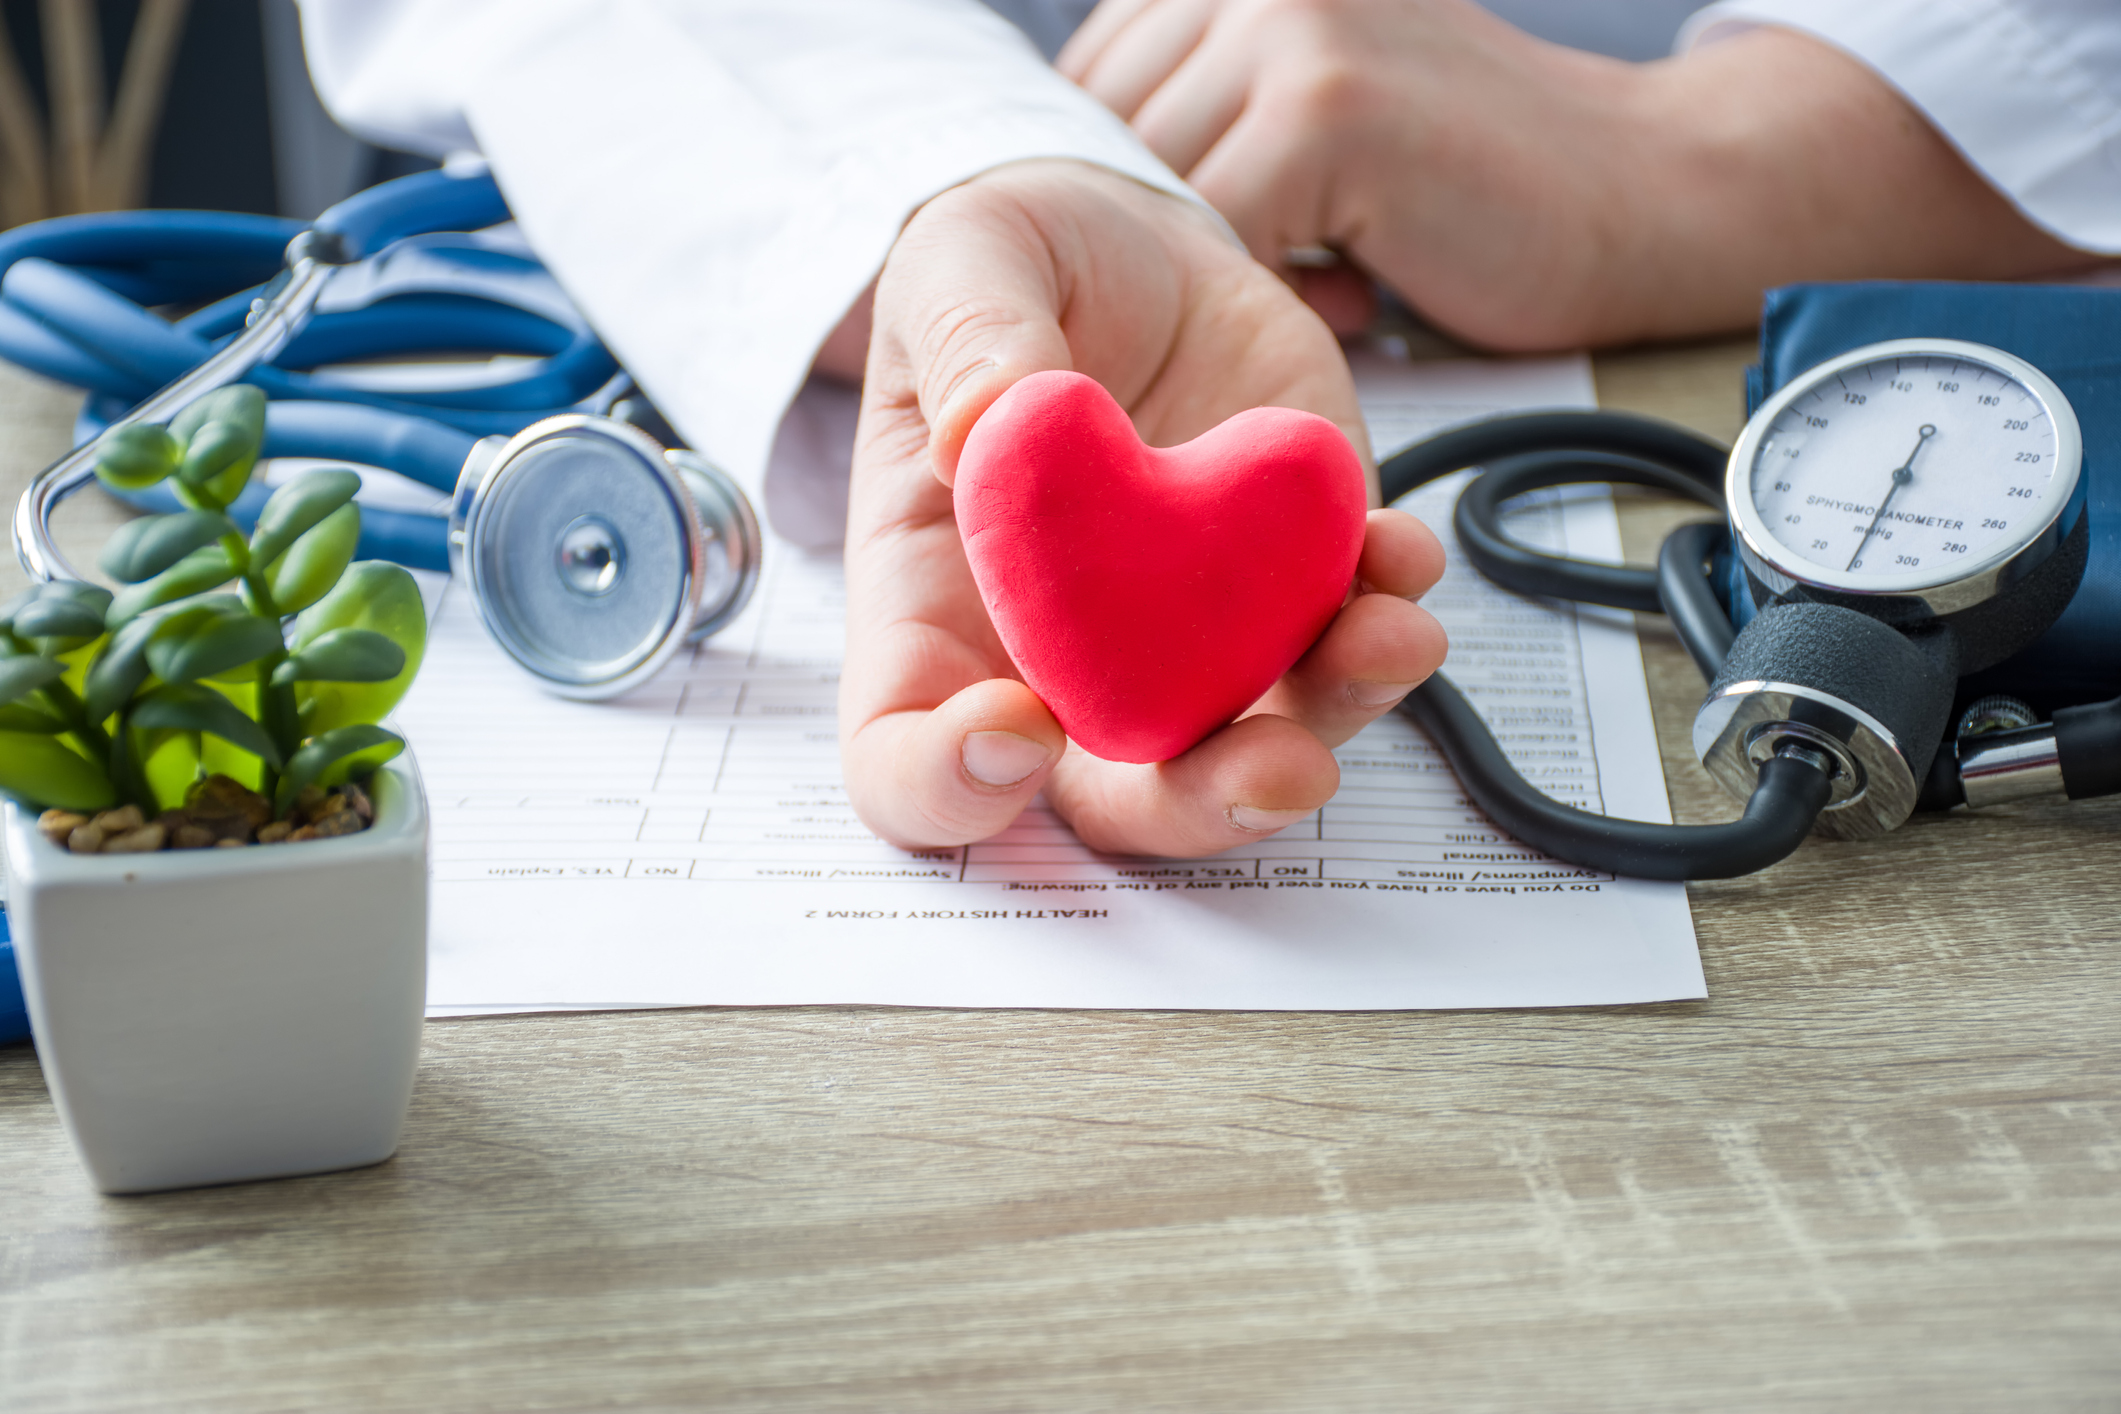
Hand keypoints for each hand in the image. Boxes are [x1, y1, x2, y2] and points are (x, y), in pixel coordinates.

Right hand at [843, 159, 1446, 854]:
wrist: (1135, 241)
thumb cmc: (1010, 273)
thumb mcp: (959, 263)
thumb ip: (961, 336)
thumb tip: (982, 427)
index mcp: (938, 616)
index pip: (907, 761)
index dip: (950, 785)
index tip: (1016, 726)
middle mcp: (1065, 659)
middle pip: (1118, 803)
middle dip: (1204, 806)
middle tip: (1276, 766)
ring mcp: (1188, 636)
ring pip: (1256, 743)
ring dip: (1333, 717)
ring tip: (1389, 638)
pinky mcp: (1289, 580)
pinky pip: (1345, 638)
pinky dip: (1386, 613)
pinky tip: (1401, 548)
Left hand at [1060, 0, 2092, 347]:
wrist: (1636, 193)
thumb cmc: (1465, 186)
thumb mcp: (1317, 117)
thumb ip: (1210, 119)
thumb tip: (1080, 186)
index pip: (1087, 95)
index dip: (1132, 198)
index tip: (1205, 255)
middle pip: (1106, 145)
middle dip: (1167, 239)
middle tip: (1278, 278)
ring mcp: (1289, 28)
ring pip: (1156, 194)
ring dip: (1223, 269)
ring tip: (1332, 276)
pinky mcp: (1326, 107)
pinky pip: (1219, 235)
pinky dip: (1272, 293)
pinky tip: (1362, 291)